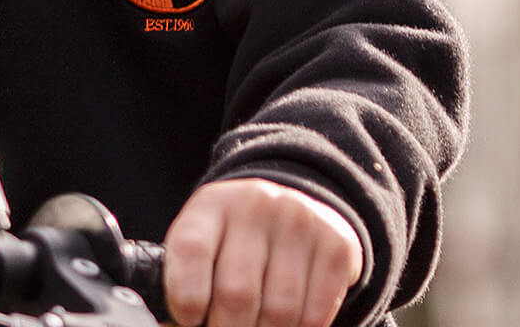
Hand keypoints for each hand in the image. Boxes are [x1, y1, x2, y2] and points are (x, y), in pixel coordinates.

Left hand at [163, 178, 363, 326]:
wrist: (290, 212)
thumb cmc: (231, 245)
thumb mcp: (202, 250)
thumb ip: (183, 287)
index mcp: (210, 206)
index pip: (191, 252)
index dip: (185, 299)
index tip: (190, 320)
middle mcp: (256, 205)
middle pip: (237, 294)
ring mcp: (301, 221)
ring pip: (279, 311)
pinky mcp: (337, 245)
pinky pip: (316, 314)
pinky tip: (287, 325)